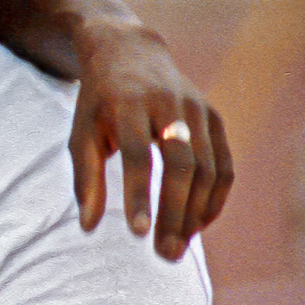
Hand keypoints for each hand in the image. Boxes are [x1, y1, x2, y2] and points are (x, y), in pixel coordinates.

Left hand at [71, 18, 233, 260]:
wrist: (129, 51)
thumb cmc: (98, 102)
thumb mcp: (81, 133)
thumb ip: (84, 179)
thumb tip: (87, 227)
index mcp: (128, 104)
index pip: (138, 155)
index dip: (140, 195)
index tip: (137, 233)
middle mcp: (168, 104)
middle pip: (180, 164)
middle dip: (174, 212)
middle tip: (164, 253)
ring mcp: (197, 109)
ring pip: (206, 167)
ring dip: (195, 212)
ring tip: (177, 247)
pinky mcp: (215, 117)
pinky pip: (223, 165)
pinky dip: (214, 198)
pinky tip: (196, 225)